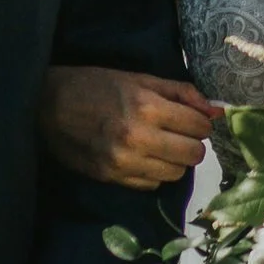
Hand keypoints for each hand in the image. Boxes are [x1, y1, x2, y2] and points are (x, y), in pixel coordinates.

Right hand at [40, 66, 216, 188]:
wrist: (47, 105)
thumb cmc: (96, 85)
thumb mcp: (140, 78)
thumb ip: (182, 93)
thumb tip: (216, 111)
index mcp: (147, 108)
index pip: (199, 127)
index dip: (200, 122)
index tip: (192, 119)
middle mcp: (139, 139)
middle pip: (193, 154)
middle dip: (192, 143)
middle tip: (180, 133)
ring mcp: (124, 163)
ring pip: (176, 173)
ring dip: (175, 160)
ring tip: (161, 145)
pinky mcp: (112, 178)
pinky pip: (152, 185)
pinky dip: (154, 172)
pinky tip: (142, 156)